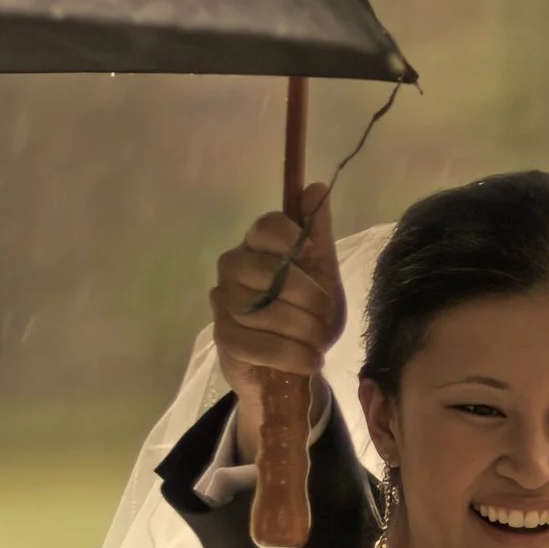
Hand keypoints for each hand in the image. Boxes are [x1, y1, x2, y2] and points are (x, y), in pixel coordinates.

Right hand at [210, 185, 343, 462]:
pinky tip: (309, 360)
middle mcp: (233, 266)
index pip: (267, 225)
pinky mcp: (223, 337)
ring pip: (261, 309)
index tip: (313, 260)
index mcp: (257, 244)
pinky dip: (287, 354)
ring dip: (299, 329)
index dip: (293, 240)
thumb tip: (316, 187)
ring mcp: (224, 301)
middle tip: (326, 316)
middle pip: (267, 270)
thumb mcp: (322, 273)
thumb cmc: (307, 311)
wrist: (294, 360)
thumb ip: (318, 234)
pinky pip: (254, 343)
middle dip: (306, 296)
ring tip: (319, 344)